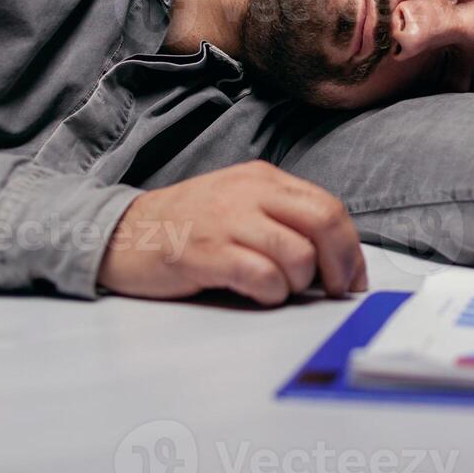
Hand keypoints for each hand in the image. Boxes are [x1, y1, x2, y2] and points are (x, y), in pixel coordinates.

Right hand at [99, 161, 366, 304]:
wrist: (121, 233)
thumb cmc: (189, 227)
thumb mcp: (240, 205)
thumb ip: (283, 220)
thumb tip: (335, 260)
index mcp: (263, 178)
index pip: (329, 207)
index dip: (351, 249)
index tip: (352, 279)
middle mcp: (249, 192)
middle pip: (324, 223)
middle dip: (340, 265)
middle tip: (334, 292)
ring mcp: (226, 220)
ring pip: (297, 255)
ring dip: (299, 283)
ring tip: (278, 289)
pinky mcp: (204, 253)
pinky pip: (262, 276)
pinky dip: (271, 293)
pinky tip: (257, 294)